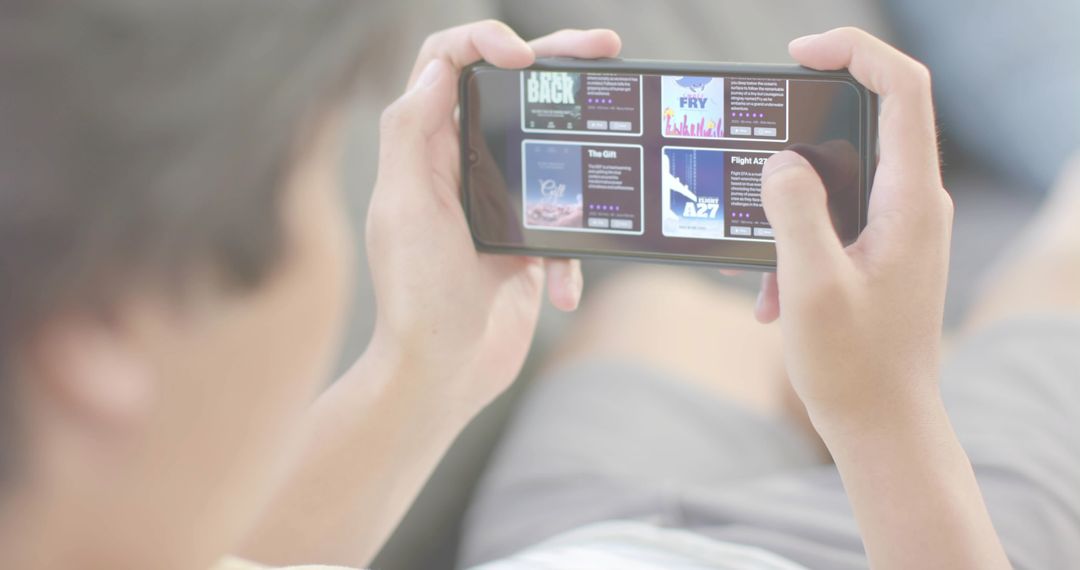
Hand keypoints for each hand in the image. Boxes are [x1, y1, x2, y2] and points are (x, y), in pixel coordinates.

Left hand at [366, 21, 621, 417]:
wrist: (443, 376)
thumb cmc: (416, 298)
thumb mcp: (406, 210)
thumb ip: (411, 134)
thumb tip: (434, 68)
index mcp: (425, 150)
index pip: (446, 64)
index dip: (483, 41)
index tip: (526, 57)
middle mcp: (460, 167)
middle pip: (510, 93)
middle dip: (559, 65)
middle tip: (607, 49)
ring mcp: (497, 203)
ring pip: (549, 152)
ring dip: (579, 165)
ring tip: (615, 155)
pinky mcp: (526, 241)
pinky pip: (564, 226)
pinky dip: (569, 255)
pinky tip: (560, 287)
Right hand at [755, 28, 953, 433]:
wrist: (882, 427)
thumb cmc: (855, 366)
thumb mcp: (811, 285)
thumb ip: (794, 210)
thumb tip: (780, 161)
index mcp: (910, 199)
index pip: (902, 88)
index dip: (854, 52)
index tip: (799, 54)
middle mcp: (913, 204)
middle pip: (867, 120)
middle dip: (803, 131)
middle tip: (756, 142)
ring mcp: (897, 228)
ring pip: (838, 177)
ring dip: (789, 206)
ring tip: (759, 258)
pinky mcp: (877, 251)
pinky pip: (829, 220)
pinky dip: (793, 244)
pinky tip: (770, 298)